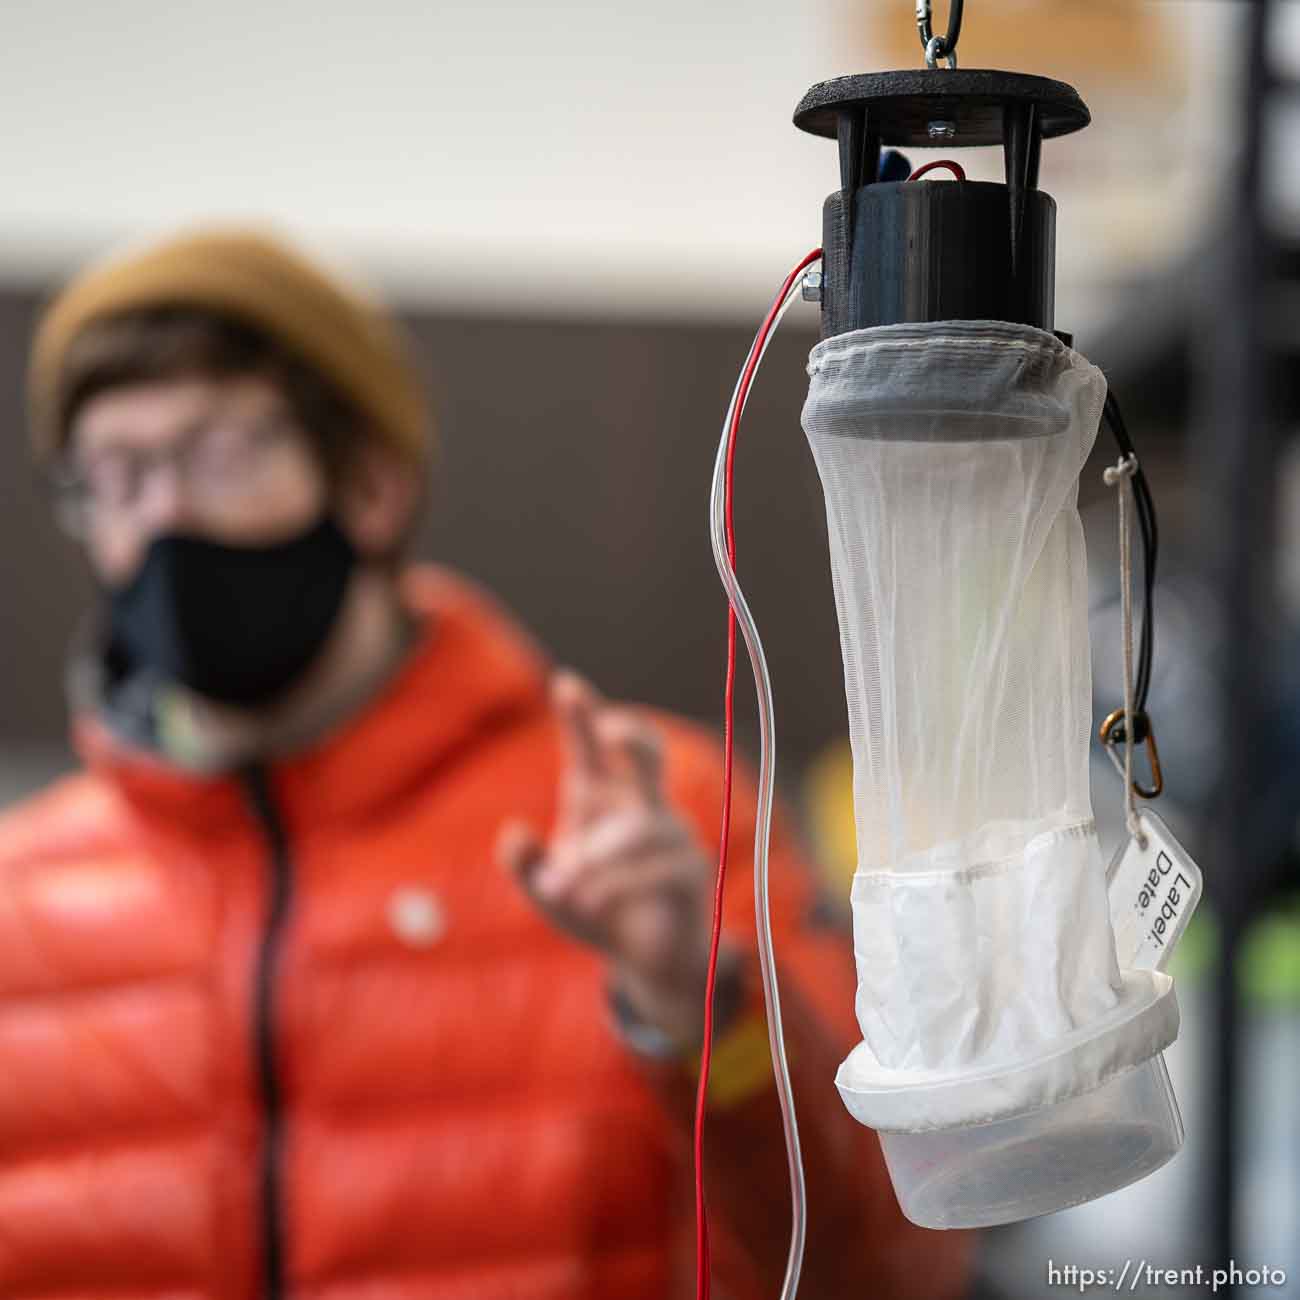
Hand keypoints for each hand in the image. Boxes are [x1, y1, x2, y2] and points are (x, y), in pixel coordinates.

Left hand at [496, 669, 724, 1044]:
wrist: (643, 959)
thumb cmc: (594, 909)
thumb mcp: (547, 893)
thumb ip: (525, 866)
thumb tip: (512, 833)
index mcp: (601, 798)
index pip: (591, 748)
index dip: (581, 715)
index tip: (565, 684)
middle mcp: (639, 804)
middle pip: (645, 754)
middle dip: (632, 735)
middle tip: (610, 729)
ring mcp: (671, 832)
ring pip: (639, 830)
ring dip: (598, 860)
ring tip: (566, 889)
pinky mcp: (690, 867)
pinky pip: (656, 866)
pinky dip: (618, 884)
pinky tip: (592, 902)